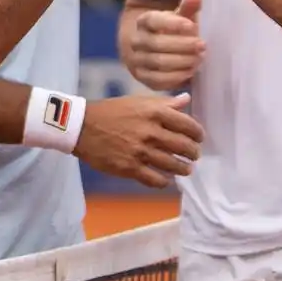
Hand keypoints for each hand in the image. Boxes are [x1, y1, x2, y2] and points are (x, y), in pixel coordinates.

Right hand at [75, 92, 203, 187]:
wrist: (82, 126)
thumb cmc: (112, 111)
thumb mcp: (138, 101)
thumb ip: (164, 102)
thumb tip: (186, 99)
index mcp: (155, 113)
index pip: (188, 125)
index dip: (198, 134)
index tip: (199, 138)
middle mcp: (151, 132)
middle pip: (184, 147)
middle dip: (193, 153)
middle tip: (194, 155)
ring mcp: (141, 152)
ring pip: (173, 165)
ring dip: (183, 168)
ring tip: (185, 169)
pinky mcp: (130, 168)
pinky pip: (155, 180)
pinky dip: (164, 181)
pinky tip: (166, 179)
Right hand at [124, 0, 203, 90]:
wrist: (151, 49)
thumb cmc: (170, 31)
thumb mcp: (179, 17)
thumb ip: (188, 8)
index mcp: (144, 21)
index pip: (154, 20)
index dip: (173, 24)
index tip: (192, 26)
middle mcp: (137, 40)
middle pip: (157, 44)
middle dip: (182, 45)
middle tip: (202, 46)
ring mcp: (137, 60)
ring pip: (158, 62)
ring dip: (181, 62)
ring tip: (198, 59)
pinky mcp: (143, 77)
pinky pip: (158, 80)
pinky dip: (176, 77)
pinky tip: (190, 72)